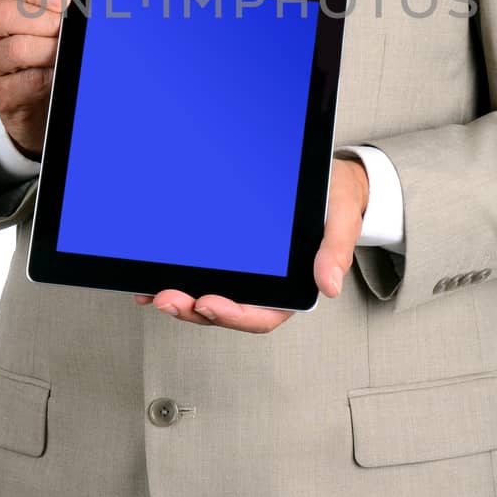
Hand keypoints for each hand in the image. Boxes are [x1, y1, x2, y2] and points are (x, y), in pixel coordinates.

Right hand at [0, 0, 108, 154]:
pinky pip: (26, 82)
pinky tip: (58, 75)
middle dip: (44, 21)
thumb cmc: (48, 50)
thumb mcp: (59, 13)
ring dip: (50, 50)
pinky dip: (50, 77)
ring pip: (17, 49)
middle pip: (3, 13)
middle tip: (65, 29)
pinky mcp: (0, 93)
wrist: (43, 100)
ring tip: (63, 53)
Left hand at [134, 156, 369, 332]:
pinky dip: (180, 278)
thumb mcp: (342, 221)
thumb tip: (328, 286)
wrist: (333, 181)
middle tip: (167, 298)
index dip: (233, 315)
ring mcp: (249, 275)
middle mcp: (268, 287)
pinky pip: (206, 274)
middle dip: (195, 310)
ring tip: (155, 293)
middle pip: (228, 311)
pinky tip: (155, 278)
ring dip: (183, 301)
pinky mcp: (234, 259)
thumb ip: (335, 252)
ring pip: (211, 298)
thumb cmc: (336, 203)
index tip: (209, 304)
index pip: (262, 314)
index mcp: (294, 289)